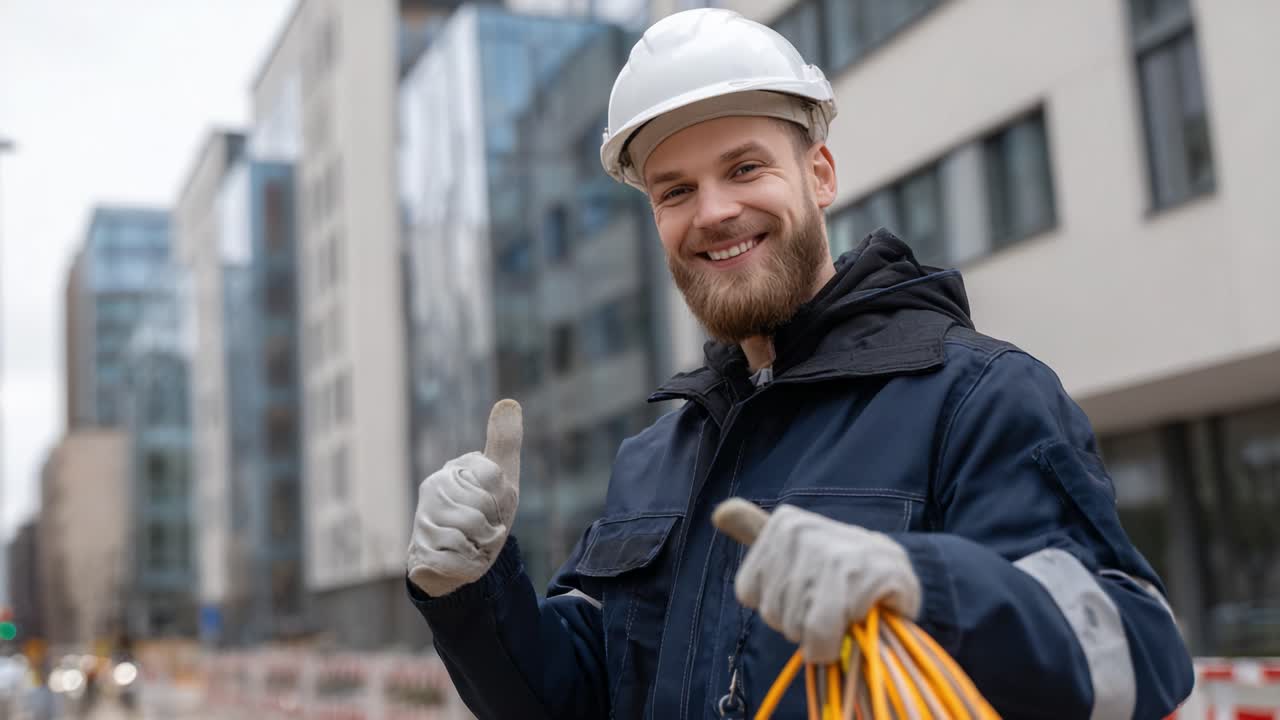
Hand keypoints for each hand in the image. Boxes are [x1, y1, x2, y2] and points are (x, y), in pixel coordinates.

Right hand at [407, 399, 522, 596]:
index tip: (495, 504)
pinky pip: (458, 556)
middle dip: (493, 524)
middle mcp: (433, 489)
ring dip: (482, 545)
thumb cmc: (485, 515)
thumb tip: (510, 402)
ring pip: (470, 530)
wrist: (461, 561)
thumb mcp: (502, 479)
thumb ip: (504, 441)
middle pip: (482, 506)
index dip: (503, 497)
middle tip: (484, 529)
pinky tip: (461, 560)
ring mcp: (423, 519)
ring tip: (473, 543)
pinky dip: (469, 563)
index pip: (494, 475)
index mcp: (454, 469)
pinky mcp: (420, 551)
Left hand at [726, 503, 920, 662]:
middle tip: (830, 602)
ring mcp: (829, 554)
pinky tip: (852, 625)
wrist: (900, 574)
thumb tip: (719, 512)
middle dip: (800, 621)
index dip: (778, 604)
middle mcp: (802, 532)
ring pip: (795, 626)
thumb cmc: (841, 566)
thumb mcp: (796, 543)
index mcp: (785, 524)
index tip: (806, 590)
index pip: (749, 593)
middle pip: (772, 612)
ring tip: (843, 609)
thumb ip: (754, 528)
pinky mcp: (856, 580)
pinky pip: (820, 634)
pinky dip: (830, 645)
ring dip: (820, 635)